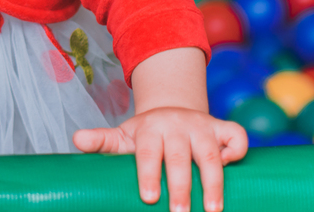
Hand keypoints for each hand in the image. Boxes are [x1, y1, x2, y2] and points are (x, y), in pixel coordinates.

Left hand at [73, 107, 247, 211]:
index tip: (149, 198)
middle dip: (181, 186)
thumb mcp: (122, 137)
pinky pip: (236, 135)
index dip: (149, 174)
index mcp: (150, 129)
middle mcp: (177, 125)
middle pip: (180, 157)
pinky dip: (237, 150)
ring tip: (213, 209)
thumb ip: (102, 142)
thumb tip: (76, 140)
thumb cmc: (145, 135)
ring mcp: (201, 126)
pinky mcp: (221, 128)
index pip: (148, 152)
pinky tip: (234, 170)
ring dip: (213, 181)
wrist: (170, 111)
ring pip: (211, 153)